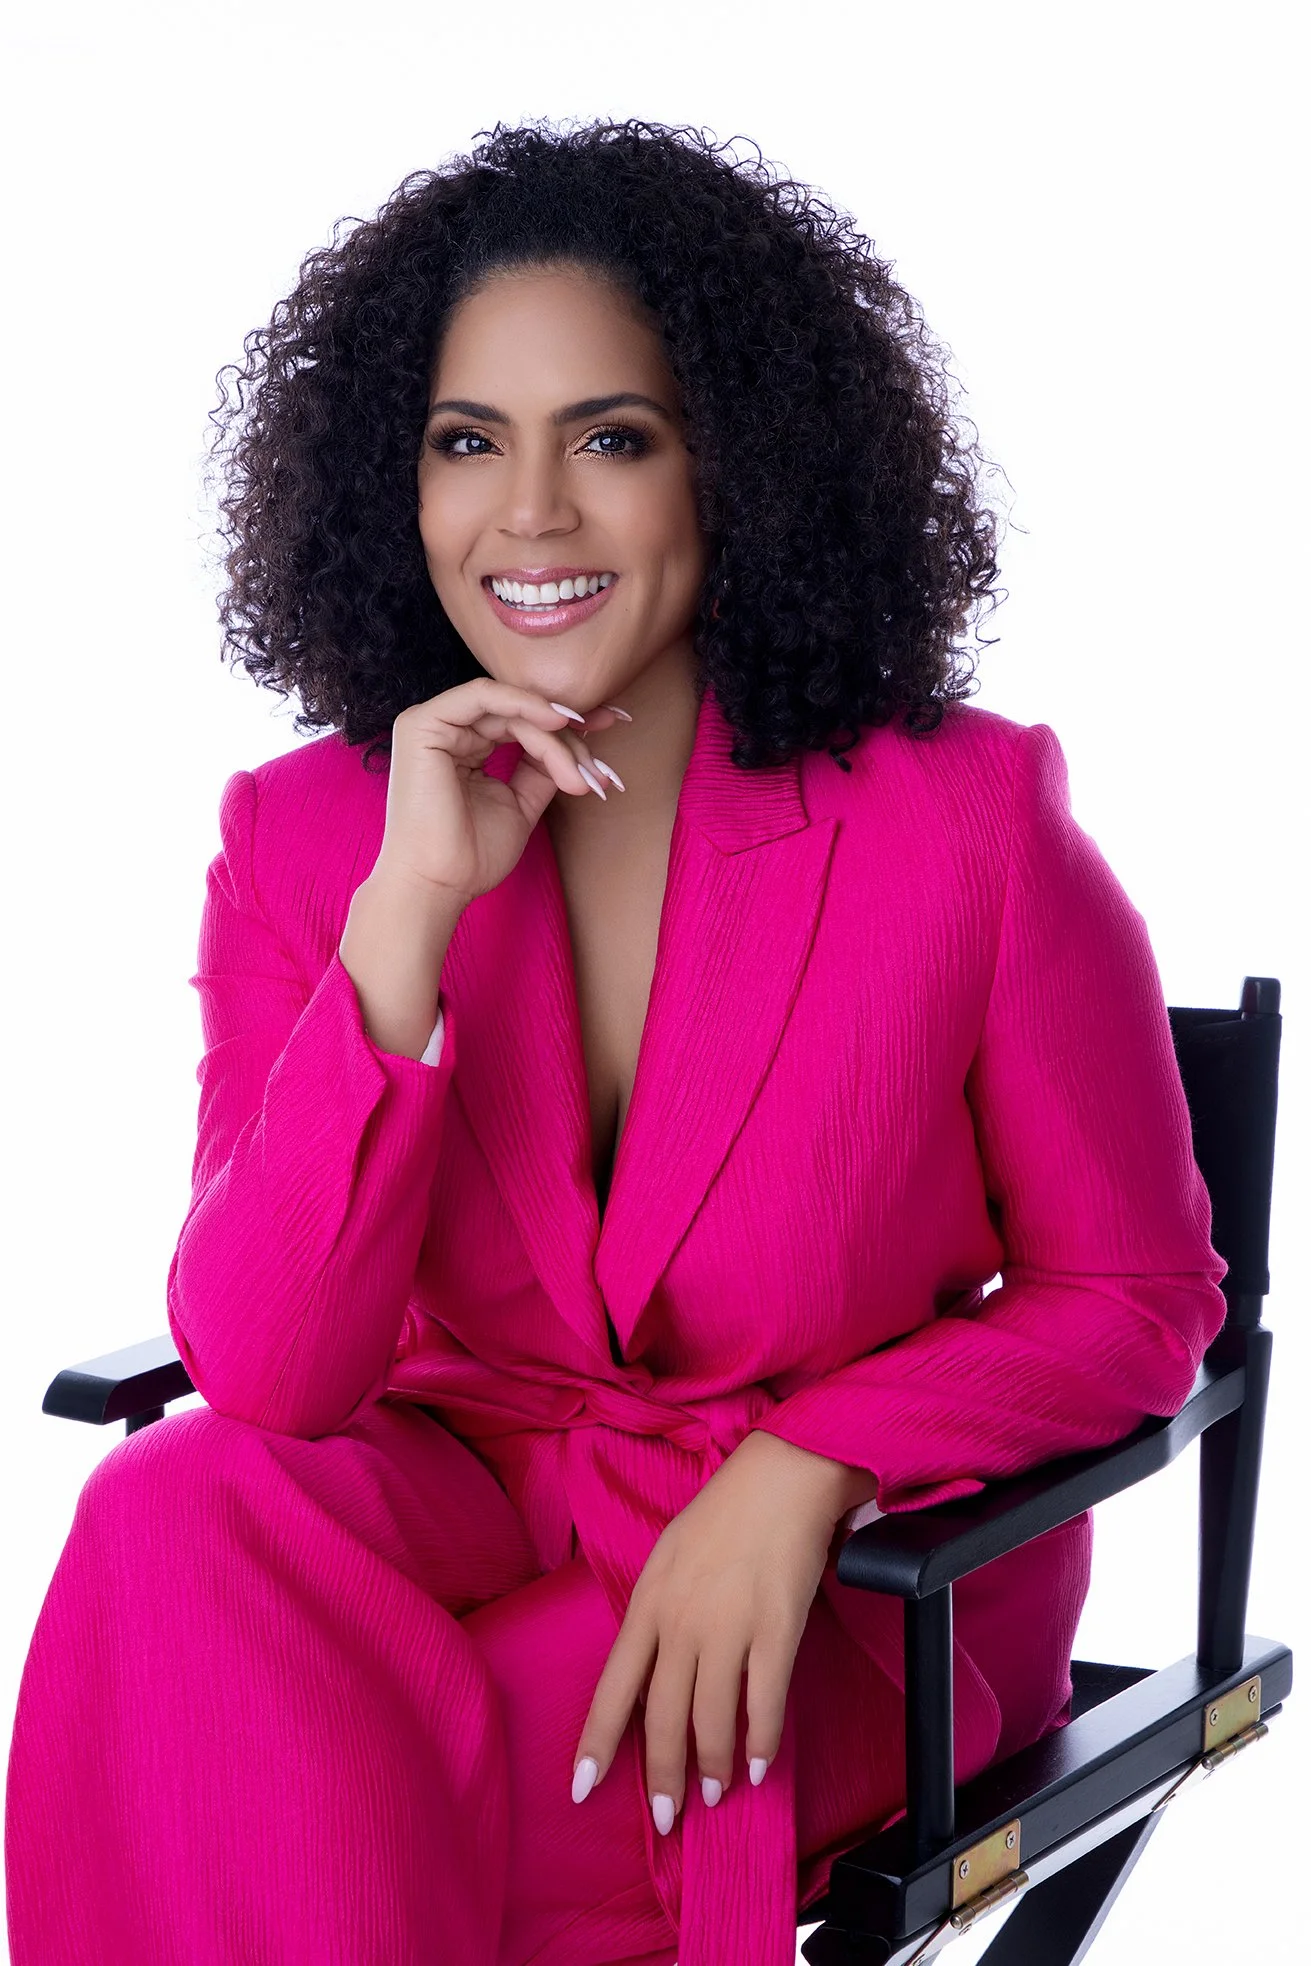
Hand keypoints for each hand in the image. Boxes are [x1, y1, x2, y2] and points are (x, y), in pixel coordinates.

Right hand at [374, 678, 630, 905]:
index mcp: (464, 749)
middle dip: (569, 736)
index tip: (611, 726)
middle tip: (598, 770)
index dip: (567, 726)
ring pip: (510, 709)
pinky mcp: (423, 725)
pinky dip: (525, 705)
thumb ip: (541, 769)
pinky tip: (557, 722)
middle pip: (521, 716)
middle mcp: (447, 732)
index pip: (521, 723)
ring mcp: (432, 725)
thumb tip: (577, 744)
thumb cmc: (472, 857)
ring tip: (580, 770)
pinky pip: (484, 697)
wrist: (439, 886)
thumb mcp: (521, 804)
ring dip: (554, 736)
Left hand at [569, 1430, 857, 1833]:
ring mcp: (730, 1629)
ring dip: (712, 1767)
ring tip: (714, 1792)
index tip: (583, 1789)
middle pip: (664, 1719)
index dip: (598, 1744)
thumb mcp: (668, 1557)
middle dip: (661, 1778)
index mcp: (649, 1603)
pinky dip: (762, 1743)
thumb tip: (652, 1669)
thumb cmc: (724, 1513)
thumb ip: (657, 1613)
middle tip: (667, 1817)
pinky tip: (761, 1765)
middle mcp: (682, 1622)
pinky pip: (764, 1704)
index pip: (615, 1688)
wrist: (782, 1476)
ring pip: (712, 1721)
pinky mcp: (777, 1631)